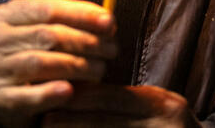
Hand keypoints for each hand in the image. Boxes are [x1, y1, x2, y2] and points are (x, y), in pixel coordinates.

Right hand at [0, 0, 117, 127]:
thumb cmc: (25, 53)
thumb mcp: (37, 29)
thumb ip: (67, 22)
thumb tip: (106, 21)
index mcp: (5, 14)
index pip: (48, 9)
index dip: (82, 14)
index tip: (109, 22)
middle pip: (47, 35)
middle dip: (86, 41)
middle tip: (111, 49)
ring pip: (40, 63)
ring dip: (77, 66)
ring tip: (100, 69)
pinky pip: (26, 96)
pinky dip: (50, 93)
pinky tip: (70, 90)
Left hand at [43, 83, 201, 126]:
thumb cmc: (170, 126)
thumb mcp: (156, 105)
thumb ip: (125, 99)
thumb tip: (78, 90)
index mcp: (160, 104)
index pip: (112, 97)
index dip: (80, 96)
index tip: (53, 93)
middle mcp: (162, 124)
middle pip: (106, 123)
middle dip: (72, 121)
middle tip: (44, 120)